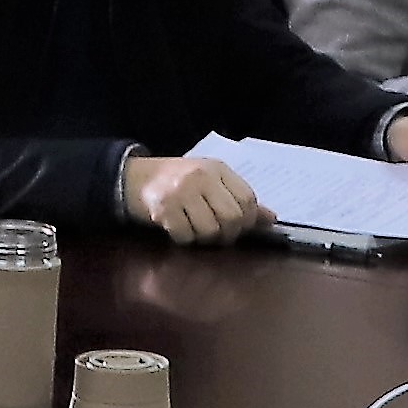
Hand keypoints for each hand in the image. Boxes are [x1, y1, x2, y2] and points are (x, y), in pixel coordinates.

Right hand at [121, 151, 263, 242]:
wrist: (135, 177)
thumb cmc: (179, 182)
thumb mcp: (211, 183)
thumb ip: (240, 199)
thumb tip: (271, 219)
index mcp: (218, 168)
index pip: (248, 199)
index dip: (247, 220)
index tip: (237, 227)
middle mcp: (202, 176)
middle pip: (232, 217)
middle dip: (227, 233)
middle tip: (217, 234)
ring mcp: (182, 191)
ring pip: (210, 230)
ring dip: (204, 238)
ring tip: (195, 229)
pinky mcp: (163, 207)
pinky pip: (186, 236)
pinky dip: (184, 239)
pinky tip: (177, 228)